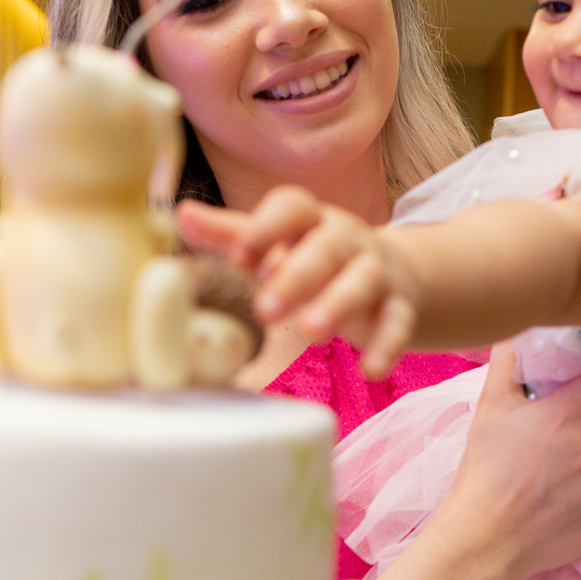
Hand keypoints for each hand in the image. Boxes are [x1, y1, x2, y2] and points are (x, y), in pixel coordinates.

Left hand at [177, 190, 417, 375]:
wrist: (390, 272)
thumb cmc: (315, 257)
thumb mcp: (276, 244)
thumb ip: (233, 234)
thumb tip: (180, 213)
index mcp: (311, 219)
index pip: (291, 208)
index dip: (266, 229)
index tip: (238, 257)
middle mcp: (347, 238)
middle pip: (325, 249)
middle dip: (296, 277)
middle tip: (266, 310)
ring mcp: (378, 270)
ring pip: (362, 282)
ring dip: (338, 304)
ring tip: (310, 333)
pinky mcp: (400, 305)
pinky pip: (398, 322)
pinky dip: (387, 345)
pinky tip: (372, 370)